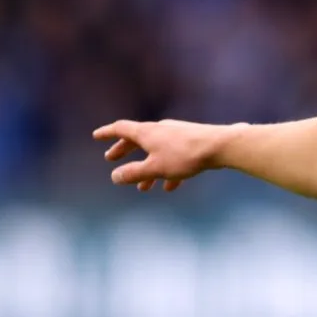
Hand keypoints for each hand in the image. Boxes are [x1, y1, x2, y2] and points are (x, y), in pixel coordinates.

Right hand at [92, 119, 220, 191]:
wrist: (220, 146)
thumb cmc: (185, 156)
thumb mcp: (155, 168)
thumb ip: (133, 173)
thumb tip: (115, 176)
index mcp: (147, 132)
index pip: (121, 128)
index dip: (108, 133)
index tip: (96, 136)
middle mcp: (161, 129)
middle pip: (137, 138)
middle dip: (124, 150)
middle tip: (111, 158)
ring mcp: (177, 135)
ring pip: (156, 151)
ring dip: (147, 168)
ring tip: (143, 188)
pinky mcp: (191, 142)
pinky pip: (174, 157)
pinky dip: (168, 170)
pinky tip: (171, 187)